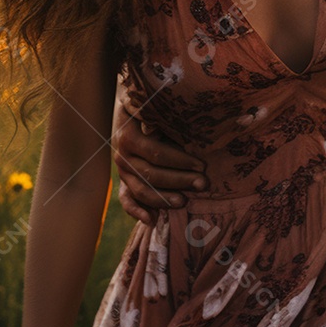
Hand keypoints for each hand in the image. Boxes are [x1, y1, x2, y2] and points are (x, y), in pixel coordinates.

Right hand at [112, 89, 207, 222]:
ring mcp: (122, 171)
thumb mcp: (152, 106)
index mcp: (128, 136)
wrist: (129, 107)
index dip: (179, 160)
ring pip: (141, 190)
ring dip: (163, 198)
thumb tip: (164, 124)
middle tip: (203, 184)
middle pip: (151, 174)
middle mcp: (122, 156)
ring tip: (184, 201)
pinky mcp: (123, 182)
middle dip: (179, 180)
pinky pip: (126, 200)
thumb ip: (158, 117)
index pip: (155, 152)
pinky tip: (151, 220)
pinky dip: (136, 212)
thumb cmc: (149, 106)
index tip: (201, 164)